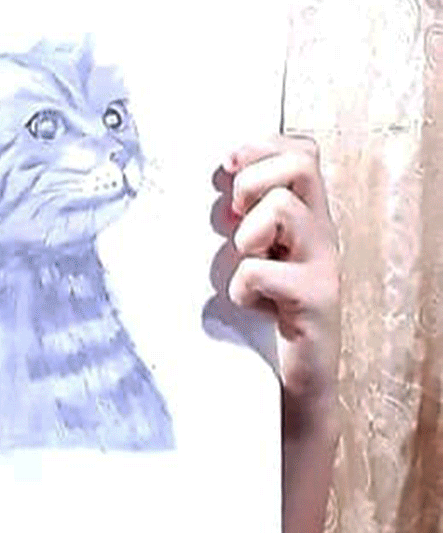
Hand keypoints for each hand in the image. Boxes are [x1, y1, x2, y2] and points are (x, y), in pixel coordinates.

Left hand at [225, 136, 340, 425]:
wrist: (292, 384)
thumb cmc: (264, 317)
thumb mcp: (249, 258)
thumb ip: (240, 221)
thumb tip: (212, 184)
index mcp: (304, 217)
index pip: (302, 151)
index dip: (263, 148)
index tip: (229, 169)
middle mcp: (319, 233)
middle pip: (302, 165)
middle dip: (255, 179)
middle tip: (235, 217)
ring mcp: (320, 265)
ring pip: (282, 208)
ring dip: (247, 232)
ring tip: (245, 260)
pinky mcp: (314, 301)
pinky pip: (261, 271)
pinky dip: (241, 286)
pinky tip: (249, 305)